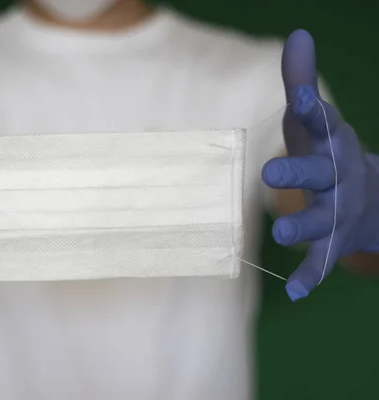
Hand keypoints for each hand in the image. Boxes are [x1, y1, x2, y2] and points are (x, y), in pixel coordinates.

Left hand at [262, 30, 378, 300]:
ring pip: (319, 220)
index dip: (311, 113)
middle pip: (319, 174)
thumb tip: (298, 34)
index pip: (323, 126)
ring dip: (302, 225)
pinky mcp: (332, 243)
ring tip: (281, 233)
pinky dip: (309, 278)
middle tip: (270, 173)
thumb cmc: (326, 153)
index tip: (297, 101)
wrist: (367, 199)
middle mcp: (337, 177)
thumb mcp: (313, 122)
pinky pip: (321, 263)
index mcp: (332, 144)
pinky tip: (294, 292)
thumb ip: (300, 84)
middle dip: (298, 174)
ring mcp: (336, 212)